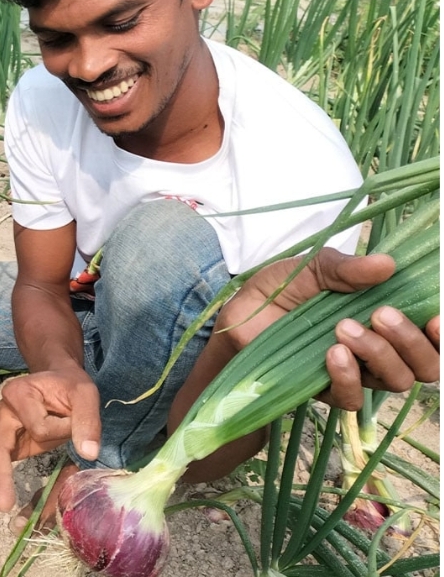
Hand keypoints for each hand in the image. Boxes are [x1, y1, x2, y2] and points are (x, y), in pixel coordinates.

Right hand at [0, 367, 99, 510]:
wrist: (60, 381)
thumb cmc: (70, 386)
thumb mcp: (85, 395)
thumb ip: (87, 421)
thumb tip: (88, 453)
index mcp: (20, 394)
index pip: (37, 427)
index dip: (59, 431)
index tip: (73, 422)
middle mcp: (4, 410)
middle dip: (0, 474)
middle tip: (5, 504)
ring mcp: (1, 426)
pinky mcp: (5, 440)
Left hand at [217, 248, 439, 409]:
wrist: (238, 318)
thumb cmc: (280, 291)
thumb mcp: (312, 268)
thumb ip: (346, 268)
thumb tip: (386, 264)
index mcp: (385, 317)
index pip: (432, 335)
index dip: (441, 332)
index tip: (436, 317)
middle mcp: (379, 348)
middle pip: (425, 364)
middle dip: (411, 340)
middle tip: (381, 314)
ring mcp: (356, 372)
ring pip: (396, 380)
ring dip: (379, 354)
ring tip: (344, 327)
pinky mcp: (327, 390)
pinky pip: (354, 397)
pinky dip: (349, 375)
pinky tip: (332, 354)